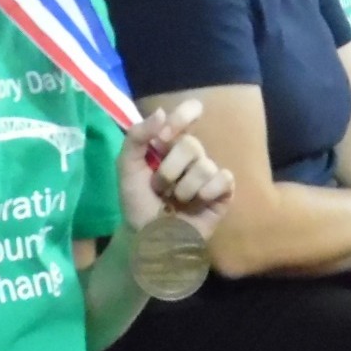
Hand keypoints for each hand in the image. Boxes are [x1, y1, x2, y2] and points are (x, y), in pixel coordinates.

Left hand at [118, 101, 233, 241]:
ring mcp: (208, 174)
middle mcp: (190, 156)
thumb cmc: (137, 203)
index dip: (183, 117)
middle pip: (191, 145)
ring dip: (184, 188)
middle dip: (170, 170)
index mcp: (168, 145)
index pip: (186, 115)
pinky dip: (208, 191)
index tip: (169, 133)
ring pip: (205, 165)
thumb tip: (162, 112)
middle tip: (160, 188)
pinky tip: (198, 202)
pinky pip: (224, 179)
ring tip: (175, 201)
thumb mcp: (126, 168)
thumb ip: (137, 137)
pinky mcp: (223, 192)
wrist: (149, 237)